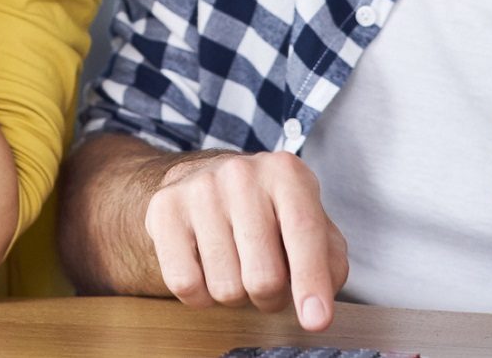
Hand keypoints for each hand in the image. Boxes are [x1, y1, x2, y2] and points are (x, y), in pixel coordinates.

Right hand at [145, 151, 349, 331]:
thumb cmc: (264, 209)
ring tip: (235, 266)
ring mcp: (198, 189)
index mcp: (286, 172)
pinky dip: (201, 296)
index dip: (311, 282)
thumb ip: (328, 260)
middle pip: (264, 277)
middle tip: (267, 282)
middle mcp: (241, 174)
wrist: (199, 179)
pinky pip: (185, 284)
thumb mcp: (307, 221)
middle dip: (271, 298)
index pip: (304, 234)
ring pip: (225, 288)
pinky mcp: (163, 210)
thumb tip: (317, 303)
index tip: (316, 319)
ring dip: (235, 295)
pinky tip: (207, 269)